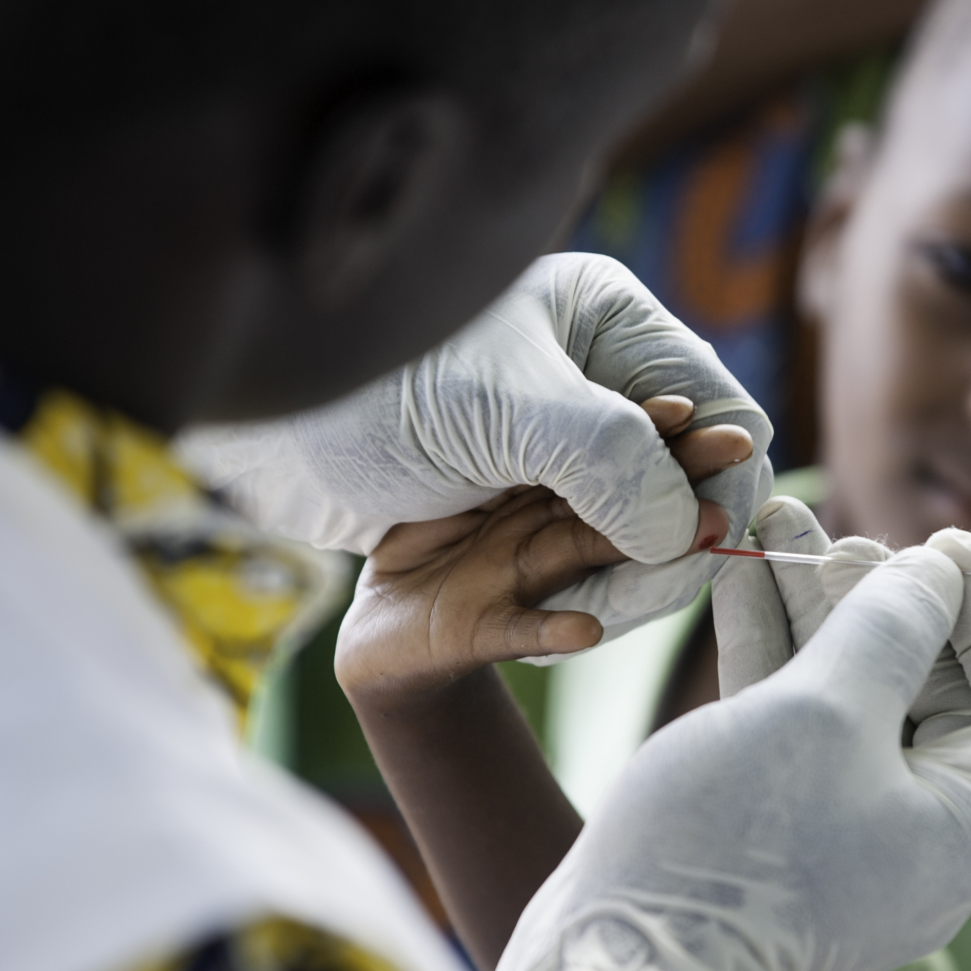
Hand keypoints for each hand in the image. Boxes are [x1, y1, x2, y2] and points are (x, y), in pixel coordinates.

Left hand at [180, 253, 772, 648]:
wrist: (251, 441)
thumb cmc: (376, 385)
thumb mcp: (508, 408)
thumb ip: (611, 460)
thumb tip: (690, 528)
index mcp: (605, 335)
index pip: (716, 410)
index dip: (720, 476)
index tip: (704, 530)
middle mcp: (586, 405)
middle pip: (678, 488)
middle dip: (673, 538)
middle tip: (660, 573)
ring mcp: (546, 480)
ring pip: (627, 552)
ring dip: (625, 584)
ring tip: (606, 609)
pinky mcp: (502, 545)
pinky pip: (560, 597)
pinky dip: (568, 620)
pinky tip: (573, 635)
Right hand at [480, 514, 970, 970]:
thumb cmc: (736, 847)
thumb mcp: (825, 715)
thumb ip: (890, 629)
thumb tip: (935, 573)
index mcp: (967, 825)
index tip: (948, 550)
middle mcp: (916, 830)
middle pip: (940, 693)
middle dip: (894, 600)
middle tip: (840, 538)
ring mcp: (839, 828)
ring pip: (852, 697)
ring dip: (820, 607)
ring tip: (774, 519)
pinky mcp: (767, 823)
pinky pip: (791, 721)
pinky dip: (773, 647)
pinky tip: (737, 571)